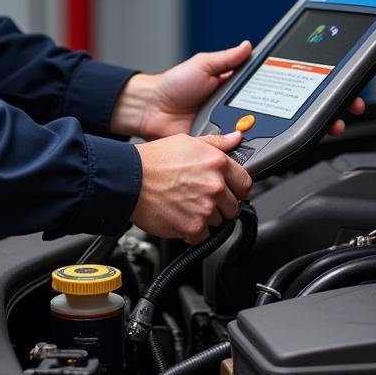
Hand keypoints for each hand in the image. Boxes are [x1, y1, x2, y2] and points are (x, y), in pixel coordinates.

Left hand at [110, 41, 366, 140]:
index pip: (286, 87)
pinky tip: (294, 146)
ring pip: (281, 135)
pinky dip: (275, 151)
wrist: (151, 112)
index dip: (311, 87)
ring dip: (307, 132)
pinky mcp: (233, 150)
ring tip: (329, 126)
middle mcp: (249, 111)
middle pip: (293, 115)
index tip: (334, 86)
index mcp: (246, 89)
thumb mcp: (204, 64)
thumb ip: (228, 58)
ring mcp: (243, 132)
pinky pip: (257, 153)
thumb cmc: (173, 87)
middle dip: (323, 112)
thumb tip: (249, 45)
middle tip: (343, 111)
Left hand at [111, 41, 253, 140]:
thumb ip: (227, 58)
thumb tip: (248, 46)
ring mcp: (221, 127)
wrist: (151, 109)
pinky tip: (234, 142)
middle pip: (254, 115)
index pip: (255, 91)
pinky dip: (231, 146)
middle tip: (261, 114)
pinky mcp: (213, 144)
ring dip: (245, 133)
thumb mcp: (202, 65)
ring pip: (243, 134)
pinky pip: (227, 148)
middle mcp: (227, 108)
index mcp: (227, 88)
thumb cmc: (172, 85)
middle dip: (259, 116)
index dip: (267, 92)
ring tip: (246, 129)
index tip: (279, 92)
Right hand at [131, 131, 251, 242]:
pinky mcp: (193, 227)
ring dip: (206, 217)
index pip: (245, 183)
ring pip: (218, 222)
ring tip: (186, 205)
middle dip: (221, 205)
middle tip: (201, 198)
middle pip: (234, 206)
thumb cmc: (153, 160)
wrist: (129, 180)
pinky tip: (180, 216)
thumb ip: (216, 143)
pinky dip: (193, 231)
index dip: (237, 189)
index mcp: (217, 162)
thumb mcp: (187, 141)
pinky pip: (203, 236)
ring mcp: (205, 208)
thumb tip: (236, 138)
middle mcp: (215, 186)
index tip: (231, 192)